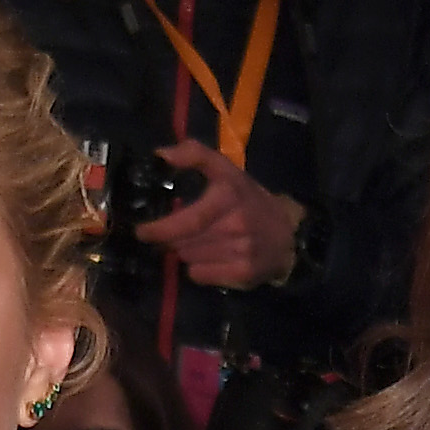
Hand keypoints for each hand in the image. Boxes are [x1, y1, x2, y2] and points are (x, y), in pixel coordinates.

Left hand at [135, 142, 300, 288]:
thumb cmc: (248, 199)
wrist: (286, 233)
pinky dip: (198, 269)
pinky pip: (200, 275)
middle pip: (182, 242)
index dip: (160, 229)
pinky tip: (210, 258)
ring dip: (186, 252)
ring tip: (198, 243)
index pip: (187, 220)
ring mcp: (241, 251)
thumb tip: (161, 155)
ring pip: (189, 258)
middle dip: (172, 239)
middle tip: (175, 234)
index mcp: (228, 195)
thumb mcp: (226, 169)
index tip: (142, 231)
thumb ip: (194, 154)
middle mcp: (236, 225)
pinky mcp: (243, 274)